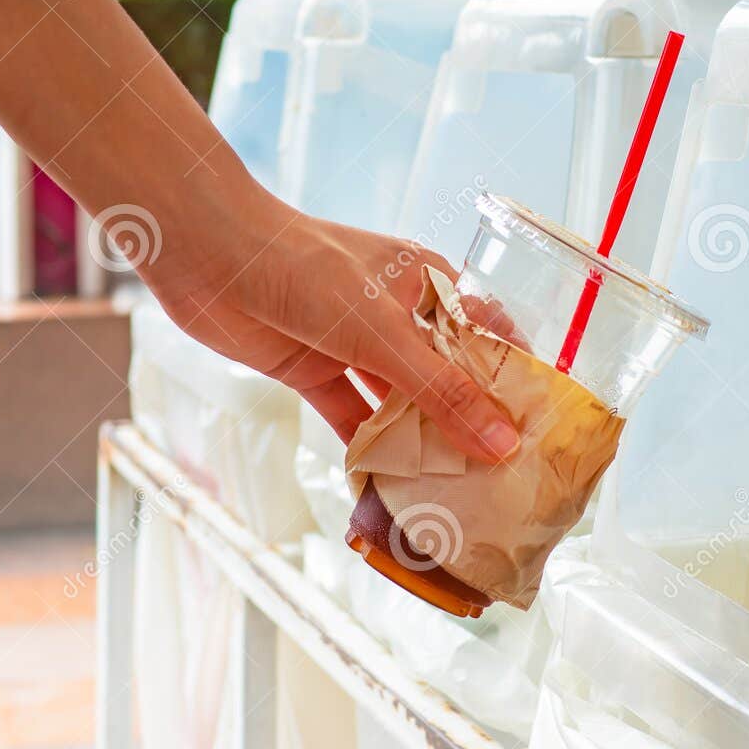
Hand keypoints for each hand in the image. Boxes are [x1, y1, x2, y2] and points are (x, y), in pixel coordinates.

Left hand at [139, 187, 520, 462]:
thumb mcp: (383, 333)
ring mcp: (353, 344)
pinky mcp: (313, 369)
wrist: (207, 255)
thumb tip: (501, 443)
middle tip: (502, 478)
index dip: (513, 381)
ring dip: (419, 441)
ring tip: (455, 493)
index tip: (541, 430)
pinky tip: (390, 488)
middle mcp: (396, 314)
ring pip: (399, 402)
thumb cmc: (304, 269)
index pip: (487, 337)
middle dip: (468, 422)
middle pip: (444, 376)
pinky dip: (367, 449)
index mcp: (427, 283)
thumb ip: (442, 392)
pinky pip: (350, 417)